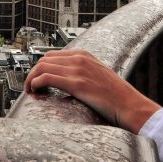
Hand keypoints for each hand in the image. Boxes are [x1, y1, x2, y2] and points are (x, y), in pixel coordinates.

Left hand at [24, 49, 160, 133]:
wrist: (131, 106)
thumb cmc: (117, 96)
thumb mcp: (99, 76)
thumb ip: (84, 72)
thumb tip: (66, 78)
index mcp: (84, 55)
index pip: (52, 55)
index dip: (40, 68)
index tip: (36, 79)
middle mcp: (80, 59)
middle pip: (44, 60)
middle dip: (33, 73)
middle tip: (31, 87)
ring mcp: (78, 70)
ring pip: (42, 67)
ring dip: (31, 79)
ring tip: (31, 91)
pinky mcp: (77, 83)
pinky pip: (47, 78)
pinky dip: (36, 83)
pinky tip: (35, 91)